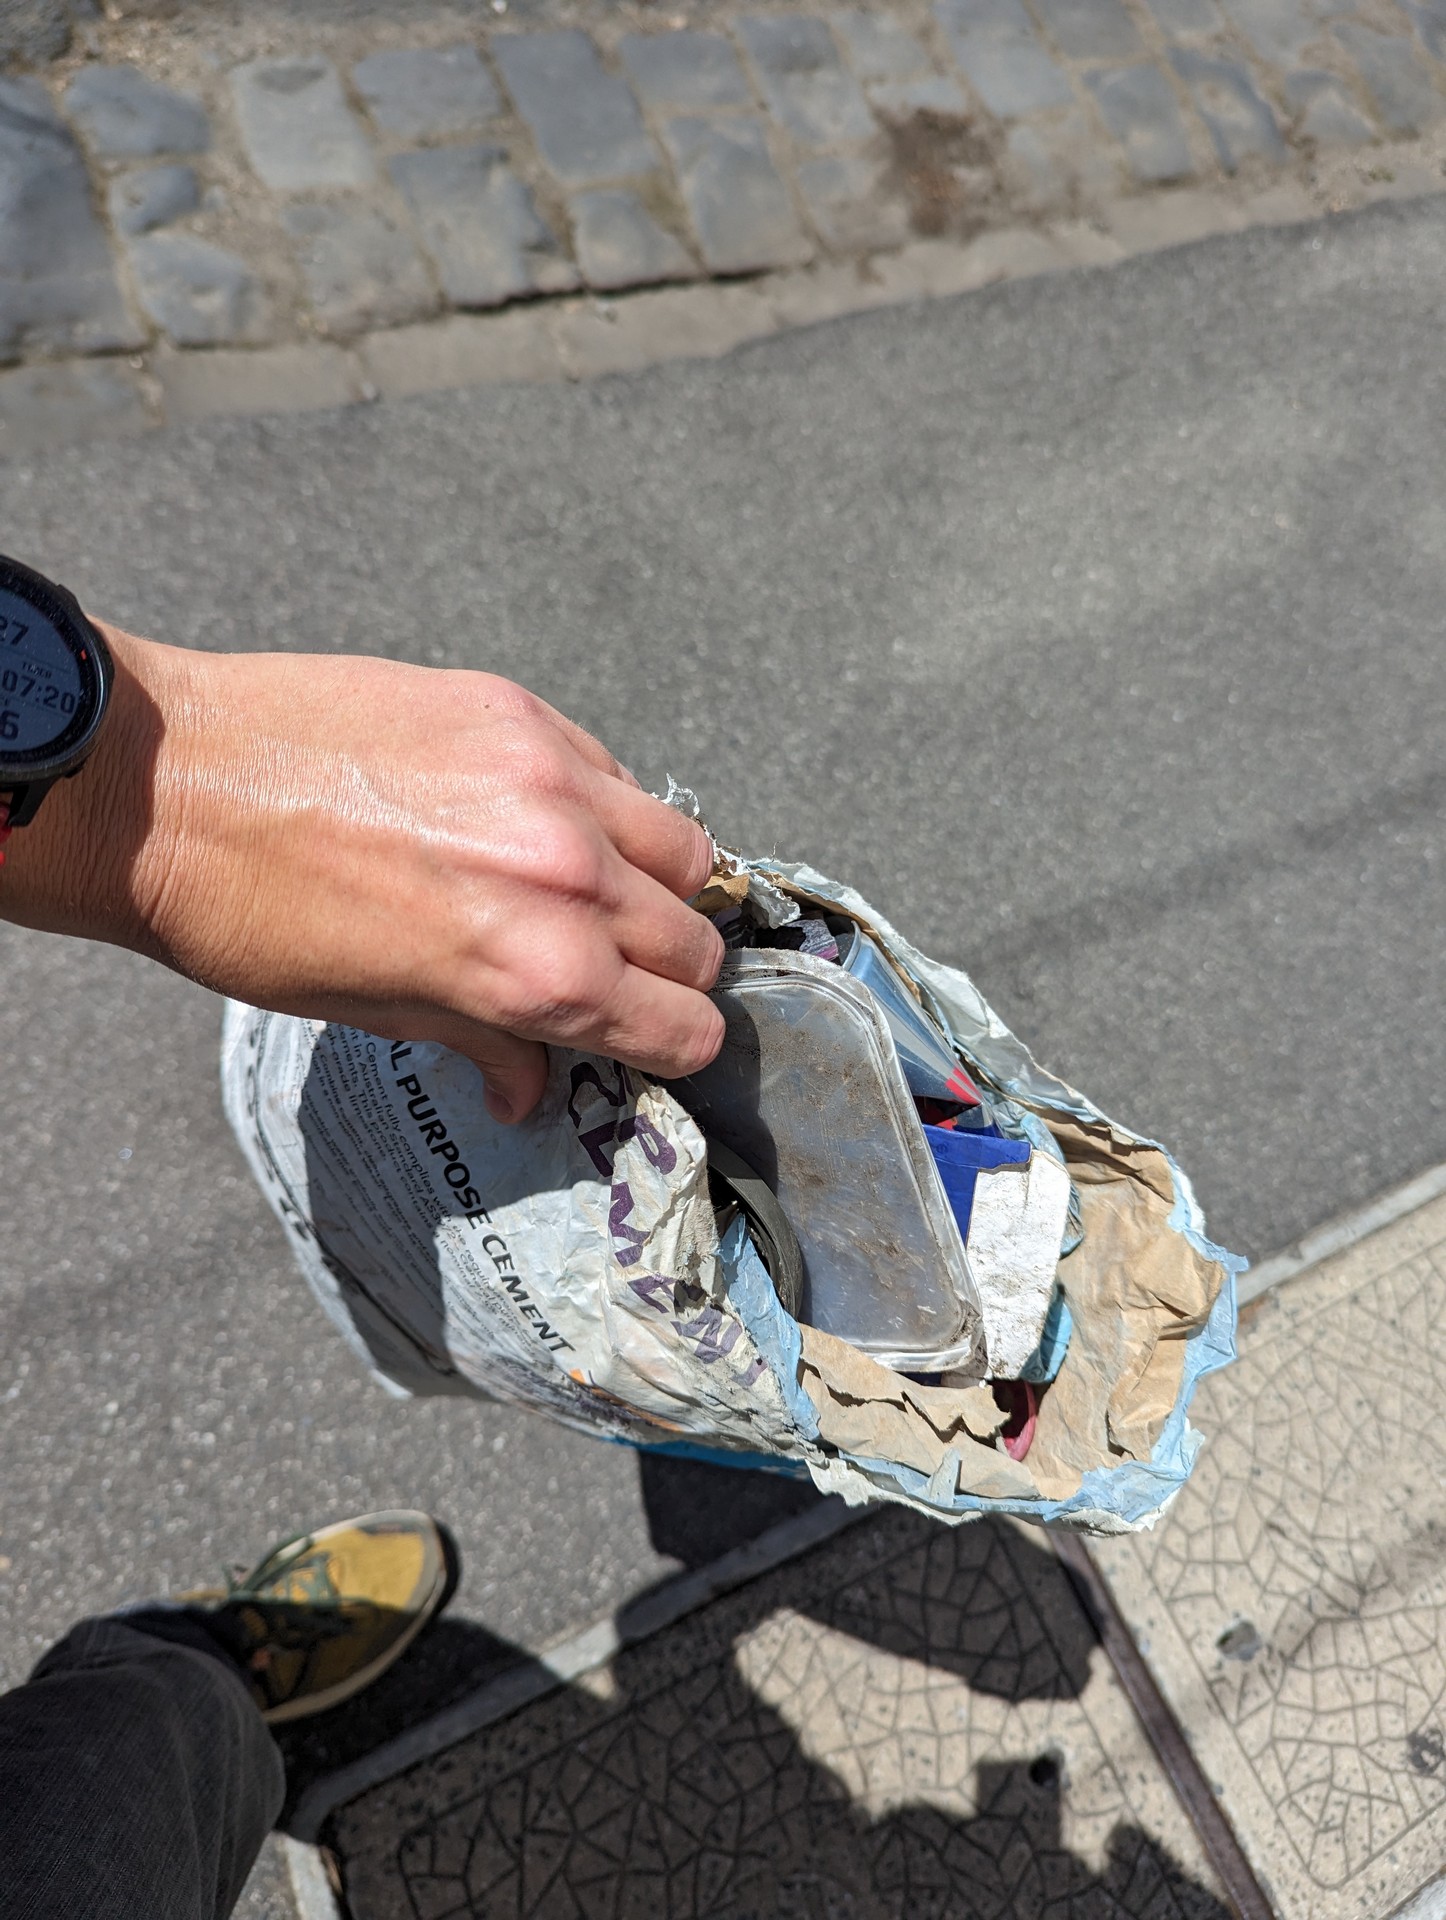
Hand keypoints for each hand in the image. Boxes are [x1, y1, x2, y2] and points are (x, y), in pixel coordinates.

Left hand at [0, 623, 724, 1120]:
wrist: (164, 784)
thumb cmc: (248, 918)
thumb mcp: (368, 1013)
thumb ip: (480, 1042)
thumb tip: (529, 1088)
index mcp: (534, 972)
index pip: (681, 1023)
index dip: (670, 1044)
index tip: (649, 1040)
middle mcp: (566, 875)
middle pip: (695, 941)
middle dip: (668, 975)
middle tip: (616, 976)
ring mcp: (551, 780)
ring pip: (685, 850)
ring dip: (660, 888)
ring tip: (598, 895)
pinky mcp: (520, 710)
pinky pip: (615, 774)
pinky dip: (606, 813)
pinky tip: (545, 823)